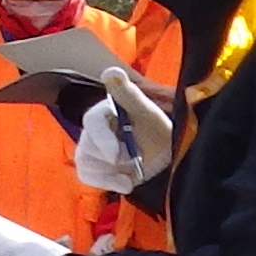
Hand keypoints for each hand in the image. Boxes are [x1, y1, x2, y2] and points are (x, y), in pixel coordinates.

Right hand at [94, 67, 174, 182]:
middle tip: (135, 161)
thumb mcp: (149, 113)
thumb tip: (110, 71)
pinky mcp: (96, 167)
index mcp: (105, 111)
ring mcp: (93, 149)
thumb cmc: (161, 130)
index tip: (117, 156)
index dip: (102, 140)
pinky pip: (87, 176)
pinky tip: (126, 184)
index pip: (91, 122)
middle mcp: (94, 129)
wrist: (170, 154)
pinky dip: (106, 183)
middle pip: (86, 148)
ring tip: (131, 174)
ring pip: (85, 164)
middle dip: (111, 161)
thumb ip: (129, 95)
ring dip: (108, 174)